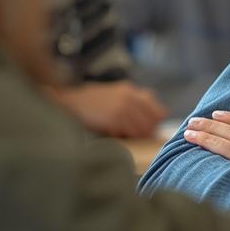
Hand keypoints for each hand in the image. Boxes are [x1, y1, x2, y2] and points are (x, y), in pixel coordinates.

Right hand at [51, 81, 165, 138]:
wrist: (71, 102)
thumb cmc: (92, 101)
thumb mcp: (116, 94)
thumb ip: (133, 103)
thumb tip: (151, 123)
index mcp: (132, 91)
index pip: (158, 111)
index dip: (156, 124)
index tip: (151, 131)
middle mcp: (130, 98)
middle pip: (151, 123)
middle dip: (146, 133)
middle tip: (138, 139)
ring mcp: (123, 108)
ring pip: (141, 130)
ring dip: (134, 137)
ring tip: (124, 137)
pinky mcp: (113, 119)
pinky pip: (126, 134)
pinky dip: (122, 138)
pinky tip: (114, 135)